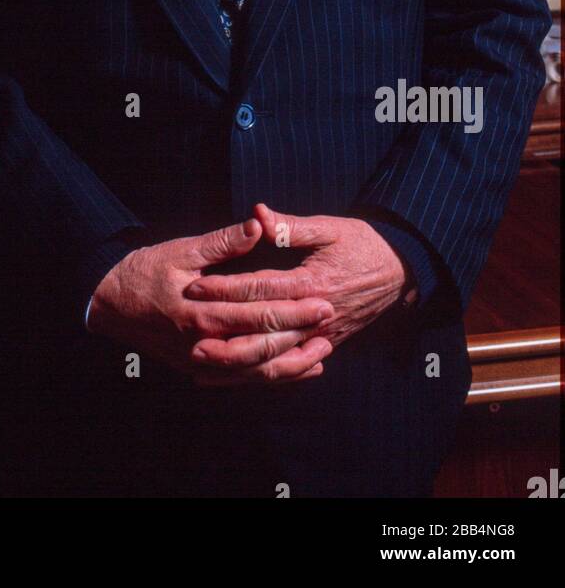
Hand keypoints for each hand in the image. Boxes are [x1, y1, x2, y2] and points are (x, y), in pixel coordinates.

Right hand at [87, 217, 334, 383]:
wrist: (109, 304)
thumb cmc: (145, 271)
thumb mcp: (181, 249)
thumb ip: (223, 242)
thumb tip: (259, 225)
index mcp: (202, 310)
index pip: (258, 311)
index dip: (294, 306)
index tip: (323, 298)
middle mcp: (204, 343)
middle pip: (263, 345)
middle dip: (299, 335)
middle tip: (330, 323)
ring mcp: (201, 360)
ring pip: (255, 371)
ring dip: (291, 364)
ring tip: (322, 352)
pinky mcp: (199, 368)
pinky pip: (242, 378)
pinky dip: (271, 376)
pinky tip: (295, 369)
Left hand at [184, 204, 412, 384]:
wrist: (401, 272)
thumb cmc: (363, 244)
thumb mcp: (330, 228)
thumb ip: (291, 226)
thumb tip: (258, 214)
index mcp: (311, 282)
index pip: (260, 287)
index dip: (226, 287)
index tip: (196, 286)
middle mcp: (315, 315)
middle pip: (264, 332)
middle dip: (226, 335)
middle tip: (191, 335)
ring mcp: (321, 335)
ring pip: (275, 358)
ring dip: (239, 364)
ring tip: (204, 363)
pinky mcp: (326, 345)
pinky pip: (291, 366)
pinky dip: (263, 374)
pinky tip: (236, 376)